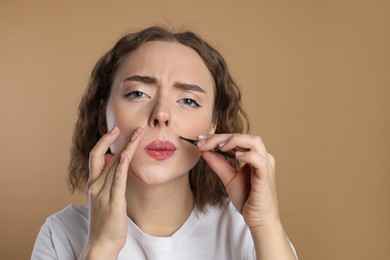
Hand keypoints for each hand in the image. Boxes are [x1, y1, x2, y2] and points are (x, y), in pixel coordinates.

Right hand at [81, 126, 142, 258]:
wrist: (101, 243)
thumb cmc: (105, 220)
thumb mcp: (104, 196)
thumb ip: (108, 178)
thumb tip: (114, 159)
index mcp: (93, 183)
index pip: (96, 155)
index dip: (104, 140)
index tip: (116, 130)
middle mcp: (96, 185)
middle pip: (104, 155)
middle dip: (117, 139)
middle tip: (132, 127)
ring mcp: (103, 194)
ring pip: (114, 165)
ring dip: (126, 147)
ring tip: (138, 135)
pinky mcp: (113, 203)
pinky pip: (117, 182)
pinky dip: (121, 167)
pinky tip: (125, 156)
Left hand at [198, 134, 279, 229]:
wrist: (258, 220)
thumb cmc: (247, 199)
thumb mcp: (228, 178)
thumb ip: (218, 163)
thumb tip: (204, 149)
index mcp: (254, 155)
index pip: (236, 138)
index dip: (217, 136)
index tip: (200, 139)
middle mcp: (262, 157)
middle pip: (243, 136)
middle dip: (221, 137)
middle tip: (203, 142)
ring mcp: (266, 165)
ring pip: (254, 141)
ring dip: (234, 140)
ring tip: (219, 147)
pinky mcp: (266, 177)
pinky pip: (259, 160)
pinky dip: (247, 155)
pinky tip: (235, 156)